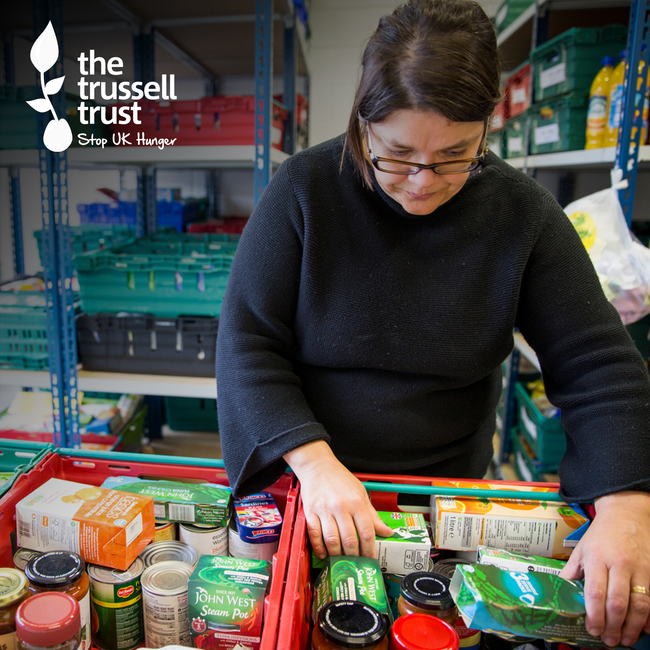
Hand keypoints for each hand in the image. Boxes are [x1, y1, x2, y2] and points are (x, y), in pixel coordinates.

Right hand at [284, 441, 393, 558]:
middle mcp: (341, 506)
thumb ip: (373, 515)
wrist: (318, 465)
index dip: (370, 550)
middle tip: (356, 564)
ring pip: (332, 540)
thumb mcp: (361, 493)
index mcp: (356, 502)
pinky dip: (319, 548)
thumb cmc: (340, 479)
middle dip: (354, 556)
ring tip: (341, 560)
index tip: (371, 560)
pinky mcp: (310, 511)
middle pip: (349, 539)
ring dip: (337, 554)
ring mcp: (324, 510)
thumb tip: (387, 532)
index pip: (367, 532)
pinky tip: (324, 554)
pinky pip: (314, 535)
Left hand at [559, 491, 649, 646]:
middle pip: (618, 603)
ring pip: (639, 605)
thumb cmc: (602, 534)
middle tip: (607, 639)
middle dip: (612, 626)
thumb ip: (571, 571)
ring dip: (632, 627)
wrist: (626, 515)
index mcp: (597, 557)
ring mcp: (640, 568)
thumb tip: (559, 592)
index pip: (595, 591)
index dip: (594, 615)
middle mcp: (619, 563)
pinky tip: (643, 628)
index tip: (592, 629)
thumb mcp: (582, 549)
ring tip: (624, 638)